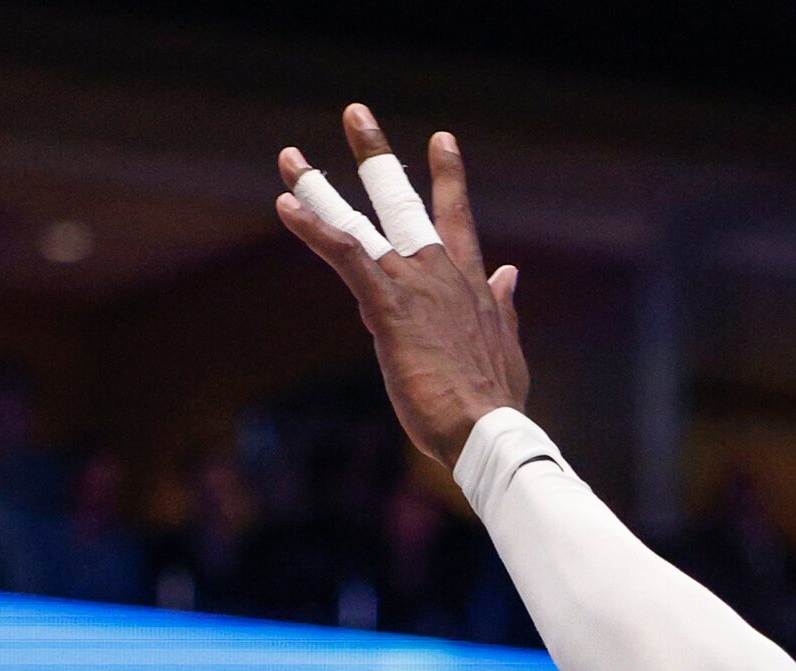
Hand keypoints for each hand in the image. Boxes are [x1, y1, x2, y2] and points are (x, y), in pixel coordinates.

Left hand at [275, 106, 526, 466]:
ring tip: (289, 158)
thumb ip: (504, 306)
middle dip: (376, 156)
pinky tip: (285, 205)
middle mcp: (441, 272)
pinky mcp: (388, 308)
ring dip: (319, 189)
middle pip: (403, 201)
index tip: (440, 138)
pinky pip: (345, 255)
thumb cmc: (495, 403)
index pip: (456, 218)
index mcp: (470, 284)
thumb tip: (511, 274)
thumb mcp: (507, 346)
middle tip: (356, 112)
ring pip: (359, 223)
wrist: (489, 433)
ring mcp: (414, 286)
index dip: (447, 177)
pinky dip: (314, 229)